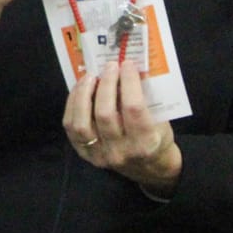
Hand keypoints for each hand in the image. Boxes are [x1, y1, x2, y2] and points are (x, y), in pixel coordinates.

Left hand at [63, 60, 180, 195]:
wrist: (149, 168)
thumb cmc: (157, 137)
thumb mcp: (160, 120)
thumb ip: (146, 98)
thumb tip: (127, 69)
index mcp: (146, 143)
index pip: (133, 109)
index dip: (128, 82)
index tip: (126, 65)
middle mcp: (121, 152)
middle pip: (105, 113)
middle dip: (106, 84)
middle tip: (109, 67)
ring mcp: (100, 155)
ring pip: (82, 122)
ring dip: (84, 94)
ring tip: (91, 76)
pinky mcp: (85, 154)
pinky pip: (71, 127)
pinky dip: (73, 104)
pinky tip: (80, 90)